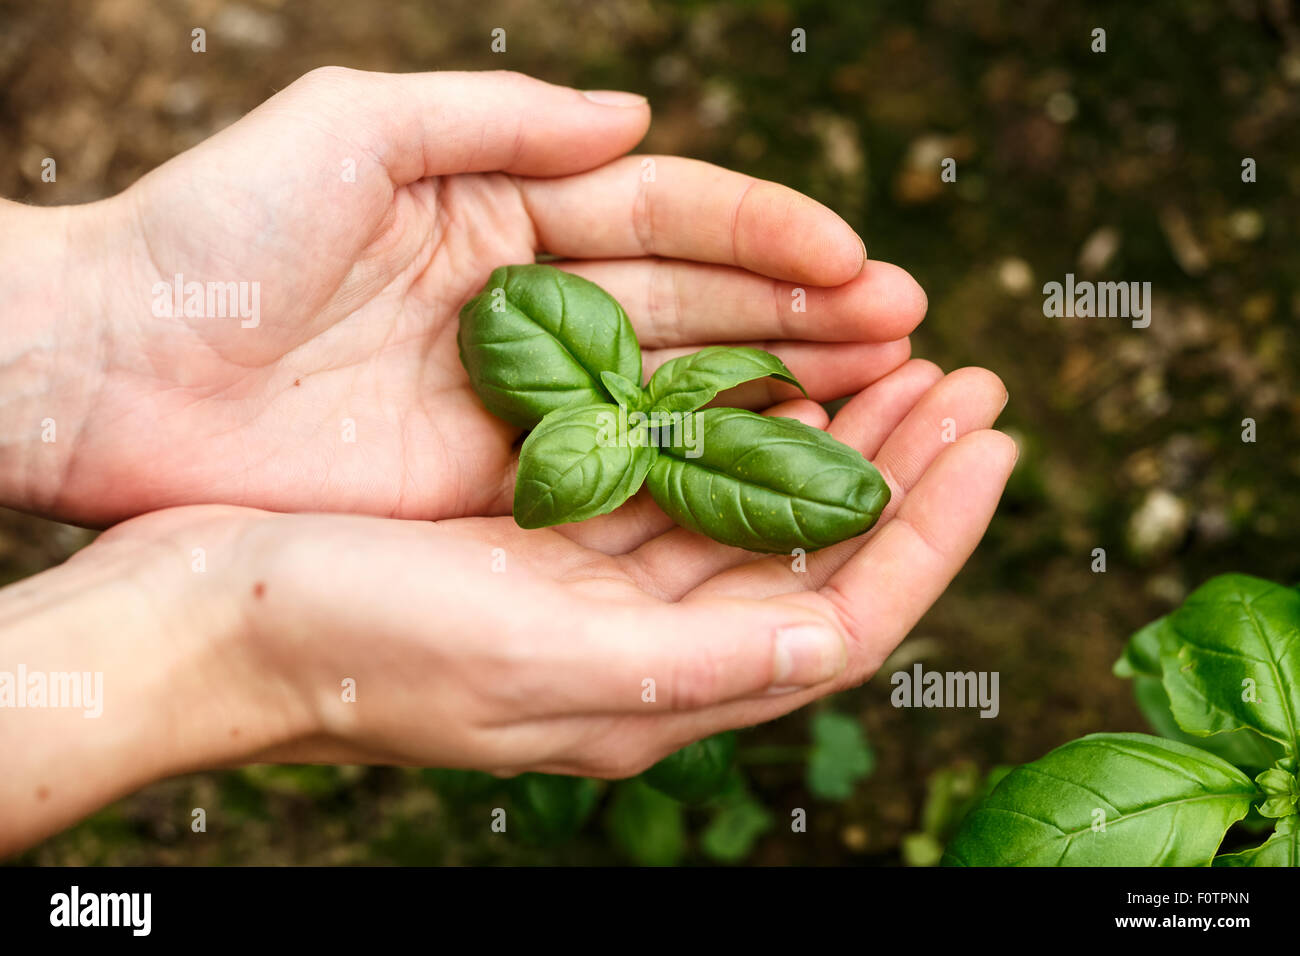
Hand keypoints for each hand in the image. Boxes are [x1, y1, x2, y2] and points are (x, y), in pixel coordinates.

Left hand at [5, 67, 924, 524]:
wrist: (110, 370)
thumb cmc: (212, 234)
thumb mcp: (349, 130)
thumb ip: (497, 119)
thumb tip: (636, 117)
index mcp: (506, 209)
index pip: (668, 215)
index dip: (766, 233)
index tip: (856, 256)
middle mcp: (531, 303)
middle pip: (697, 304)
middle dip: (804, 313)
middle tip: (910, 331)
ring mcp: (521, 397)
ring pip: (677, 390)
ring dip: (778, 388)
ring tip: (882, 390)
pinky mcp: (492, 478)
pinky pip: (618, 470)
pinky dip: (699, 466)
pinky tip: (779, 464)